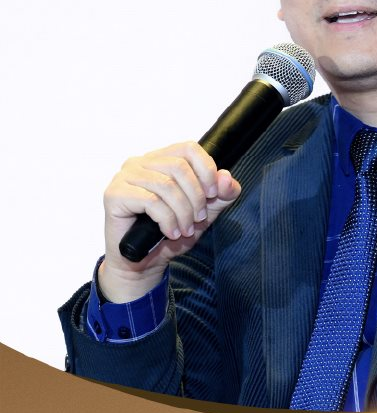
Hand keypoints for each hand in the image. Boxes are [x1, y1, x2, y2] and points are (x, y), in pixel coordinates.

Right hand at [98, 142, 240, 301]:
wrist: (143, 264)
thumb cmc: (169, 235)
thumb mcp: (203, 215)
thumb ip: (220, 196)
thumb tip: (226, 177)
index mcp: (161, 160)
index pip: (188, 148)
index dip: (206, 169)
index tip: (213, 194)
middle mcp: (140, 163)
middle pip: (178, 166)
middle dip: (196, 197)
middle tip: (198, 219)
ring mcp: (125, 177)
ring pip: (166, 185)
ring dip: (183, 212)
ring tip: (185, 230)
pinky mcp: (114, 194)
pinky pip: (150, 201)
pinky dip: (167, 220)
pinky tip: (171, 233)